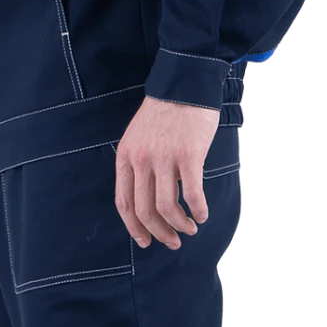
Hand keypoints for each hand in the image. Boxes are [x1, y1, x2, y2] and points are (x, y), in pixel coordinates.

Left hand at [114, 96, 220, 249]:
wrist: (183, 85)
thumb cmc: (164, 113)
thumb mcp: (137, 138)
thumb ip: (138, 165)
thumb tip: (147, 198)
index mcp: (126, 157)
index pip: (124, 203)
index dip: (134, 228)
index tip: (145, 241)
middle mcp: (142, 160)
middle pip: (145, 210)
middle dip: (159, 232)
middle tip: (172, 242)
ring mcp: (164, 158)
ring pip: (166, 206)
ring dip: (179, 224)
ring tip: (189, 228)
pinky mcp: (188, 155)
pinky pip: (192, 193)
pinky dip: (198, 210)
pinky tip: (202, 215)